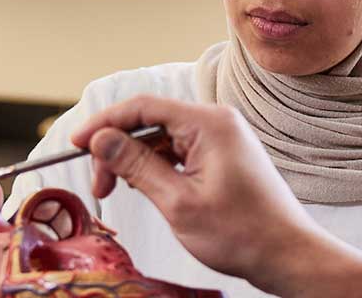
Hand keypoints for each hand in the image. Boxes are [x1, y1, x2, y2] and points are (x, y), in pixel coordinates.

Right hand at [71, 95, 361, 297]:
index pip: (142, 107)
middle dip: (117, 149)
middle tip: (100, 186)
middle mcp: (216, 122)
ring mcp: (220, 139)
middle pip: (149, 122)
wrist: (286, 254)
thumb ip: (135, 165)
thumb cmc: (242, 233)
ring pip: (160, 139)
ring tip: (120, 192)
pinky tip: (145, 190)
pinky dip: (155, 169)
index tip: (76, 143)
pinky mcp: (220, 156)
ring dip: (134, 162)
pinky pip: (177, 152)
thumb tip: (101, 138)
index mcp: (209, 123)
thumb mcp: (177, 201)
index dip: (104, 122)